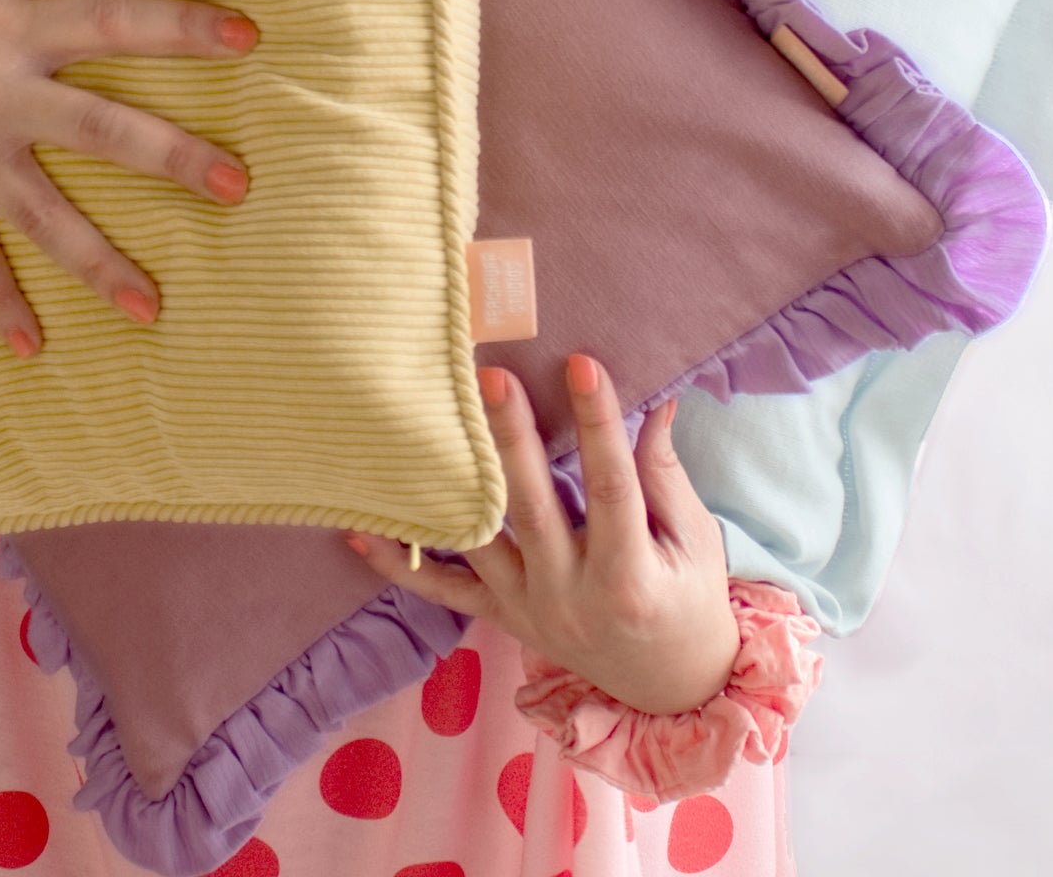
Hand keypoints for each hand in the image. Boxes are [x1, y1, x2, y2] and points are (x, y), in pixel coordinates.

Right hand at [0, 0, 256, 357]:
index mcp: (11, 27)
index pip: (115, 22)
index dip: (183, 28)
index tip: (248, 38)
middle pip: (100, 130)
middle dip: (171, 158)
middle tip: (236, 187)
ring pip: (43, 215)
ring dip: (100, 262)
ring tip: (154, 306)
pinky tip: (31, 347)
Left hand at [343, 355, 739, 715]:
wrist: (669, 688)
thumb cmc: (689, 601)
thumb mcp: (694, 541)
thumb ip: (665, 474)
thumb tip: (655, 399)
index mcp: (629, 575)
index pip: (611, 486)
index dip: (597, 424)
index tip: (582, 364)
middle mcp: (571, 597)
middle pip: (532, 510)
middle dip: (511, 440)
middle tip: (490, 376)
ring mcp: (528, 611)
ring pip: (480, 543)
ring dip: (448, 487)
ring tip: (421, 430)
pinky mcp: (502, 618)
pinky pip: (444, 591)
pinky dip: (399, 565)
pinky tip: (357, 531)